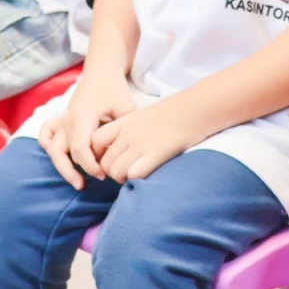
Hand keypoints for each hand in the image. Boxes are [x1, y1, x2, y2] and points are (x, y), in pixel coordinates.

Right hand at [39, 71, 134, 188]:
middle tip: (93, 183)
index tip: (104, 174)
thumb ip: (125, 131)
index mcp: (82, 118)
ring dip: (62, 166)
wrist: (101, 69)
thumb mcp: (126, 107)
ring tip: (77, 181)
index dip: (90, 166)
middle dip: (78, 171)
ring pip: (53, 149)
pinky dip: (49, 147)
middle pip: (65, 153)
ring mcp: (62, 120)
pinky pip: (46, 135)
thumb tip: (129, 155)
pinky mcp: (61, 119)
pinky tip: (62, 158)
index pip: (80, 149)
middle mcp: (68, 120)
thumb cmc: (114, 87)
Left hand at [89, 96, 209, 183]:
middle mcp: (128, 134)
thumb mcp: (143, 115)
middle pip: (104, 162)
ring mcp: (140, 144)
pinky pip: (134, 174)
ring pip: (115, 171)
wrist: (193, 109)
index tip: (110, 158)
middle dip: (112, 172)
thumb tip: (120, 147)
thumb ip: (128, 129)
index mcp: (124, 122)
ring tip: (134, 176)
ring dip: (123, 179)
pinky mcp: (155, 154)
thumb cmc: (172, 113)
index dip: (98, 154)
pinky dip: (136, 180)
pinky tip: (145, 175)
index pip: (94, 141)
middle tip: (125, 172)